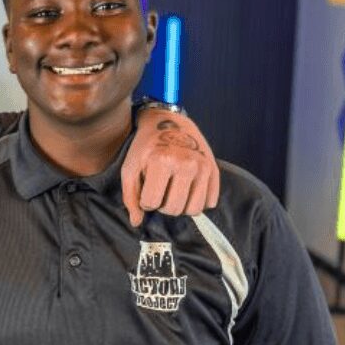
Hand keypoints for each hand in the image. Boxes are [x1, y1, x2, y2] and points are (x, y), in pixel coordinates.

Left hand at [122, 109, 220, 226]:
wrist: (168, 122)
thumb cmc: (145, 147)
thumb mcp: (130, 168)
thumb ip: (130, 196)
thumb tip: (136, 223)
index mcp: (162, 162)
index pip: (152, 203)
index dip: (146, 201)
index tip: (146, 190)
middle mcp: (186, 164)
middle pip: (175, 209)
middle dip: (163, 206)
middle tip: (160, 192)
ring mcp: (203, 167)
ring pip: (194, 210)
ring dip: (181, 207)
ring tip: (173, 193)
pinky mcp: (214, 169)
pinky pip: (210, 202)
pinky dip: (197, 202)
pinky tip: (187, 189)